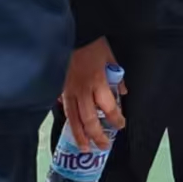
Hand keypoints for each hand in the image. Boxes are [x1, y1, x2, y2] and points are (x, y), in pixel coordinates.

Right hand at [61, 36, 126, 152]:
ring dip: (80, 135)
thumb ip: (116, 77)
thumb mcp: (110, 57)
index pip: (108, 108)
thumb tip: (122, 91)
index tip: (120, 125)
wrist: (71, 33)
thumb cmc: (92, 44)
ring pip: (74, 119)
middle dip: (97, 135)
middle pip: (90, 119)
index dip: (116, 119)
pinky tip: (72, 130)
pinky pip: (65, 109)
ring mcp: (69, 91)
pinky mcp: (60, 89)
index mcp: (98, 82)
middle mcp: (83, 90)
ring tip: (85, 148)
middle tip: (104, 146)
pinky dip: (69, 121)